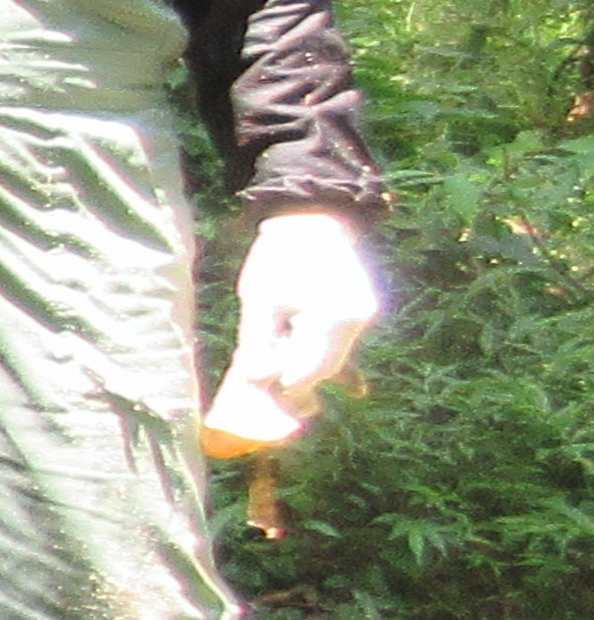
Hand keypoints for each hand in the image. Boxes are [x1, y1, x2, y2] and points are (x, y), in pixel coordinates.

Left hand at [213, 207, 384, 447]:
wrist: (315, 217)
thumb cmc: (280, 255)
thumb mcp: (259, 299)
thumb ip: (258, 343)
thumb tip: (254, 382)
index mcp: (333, 318)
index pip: (309, 372)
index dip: (284, 391)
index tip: (260, 403)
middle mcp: (358, 320)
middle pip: (325, 369)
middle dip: (297, 387)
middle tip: (266, 403)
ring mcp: (364, 315)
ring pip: (335, 359)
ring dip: (308, 372)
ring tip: (282, 388)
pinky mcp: (361, 310)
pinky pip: (342, 344)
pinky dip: (324, 357)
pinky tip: (327, 379)